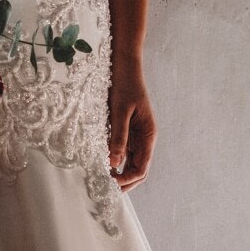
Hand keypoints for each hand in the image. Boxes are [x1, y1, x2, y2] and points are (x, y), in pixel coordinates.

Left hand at [108, 56, 155, 190]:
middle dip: (124, 181)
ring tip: (101, 177)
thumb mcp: (120, 111)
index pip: (141, 168)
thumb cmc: (124, 84)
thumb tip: (114, 163)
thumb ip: (119, 137)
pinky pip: (122, 149)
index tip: (110, 182)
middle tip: (105, 187)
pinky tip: (102, 160)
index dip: (127, 179)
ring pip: (129, 161)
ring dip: (118, 171)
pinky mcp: (127, 127)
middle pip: (137, 168)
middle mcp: (144, 137)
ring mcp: (136, 133)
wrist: (124, 63)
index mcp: (148, 134)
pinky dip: (114, 157)